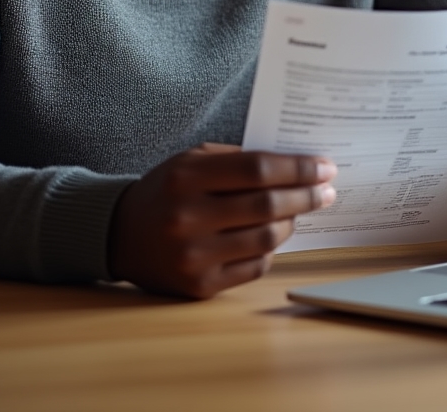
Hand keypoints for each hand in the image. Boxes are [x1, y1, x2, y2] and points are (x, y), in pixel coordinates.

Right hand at [108, 142, 336, 297]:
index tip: (325, 166)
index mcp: (186, 178)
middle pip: (267, 205)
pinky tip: (274, 235)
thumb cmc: (167, 189)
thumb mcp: (192, 160)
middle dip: (306, 196)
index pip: (257, 169)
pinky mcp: (199, 287)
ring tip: (301, 210)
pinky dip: (272, 249)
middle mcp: (188, 218)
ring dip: (293, 222)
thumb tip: (294, 164)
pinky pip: (255, 267)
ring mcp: (194, 257)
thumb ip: (238, 159)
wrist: (119, 234)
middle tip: (327, 189)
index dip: (298, 168)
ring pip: (266, 239)